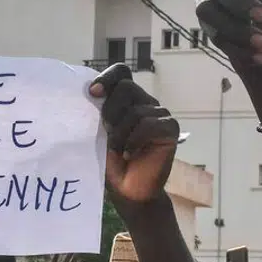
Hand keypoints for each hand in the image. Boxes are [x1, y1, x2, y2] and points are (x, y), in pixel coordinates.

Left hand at [89, 65, 179, 204]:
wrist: (127, 190)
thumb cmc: (110, 162)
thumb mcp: (98, 133)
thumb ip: (98, 112)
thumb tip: (91, 94)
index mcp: (125, 99)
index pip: (121, 72)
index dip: (107, 77)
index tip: (93, 93)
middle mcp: (144, 101)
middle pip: (126, 87)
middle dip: (111, 111)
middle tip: (106, 133)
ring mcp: (159, 114)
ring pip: (136, 111)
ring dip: (120, 134)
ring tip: (118, 150)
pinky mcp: (170, 128)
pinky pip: (150, 125)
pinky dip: (135, 140)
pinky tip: (129, 154)